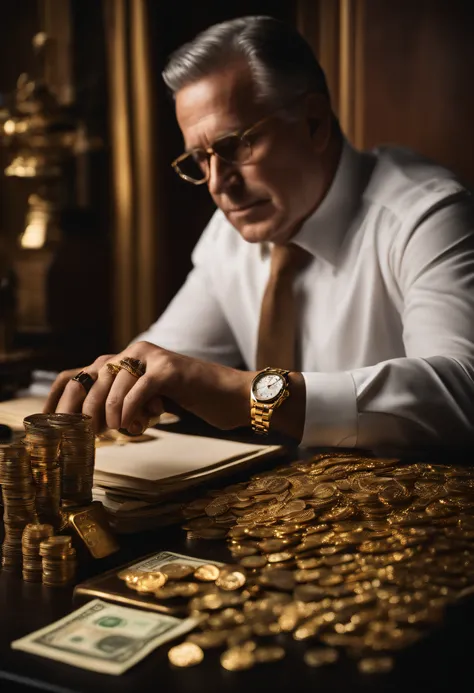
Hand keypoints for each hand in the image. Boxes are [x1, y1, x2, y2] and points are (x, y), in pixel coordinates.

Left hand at [50, 342, 254, 434]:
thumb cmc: (194, 399)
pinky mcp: (170, 369)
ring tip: (119, 430)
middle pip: (94, 377)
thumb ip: (127, 401)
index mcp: (130, 358)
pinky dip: (130, 410)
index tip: (53, 421)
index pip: (84, 372)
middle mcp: (138, 352)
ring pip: (114, 384)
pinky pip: (138, 390)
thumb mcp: (152, 399)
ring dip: (111, 412)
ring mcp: (154, 357)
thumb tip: (97, 423)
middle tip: (88, 434)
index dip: (63, 395)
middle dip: (85, 409)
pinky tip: (132, 425)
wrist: (233, 396)